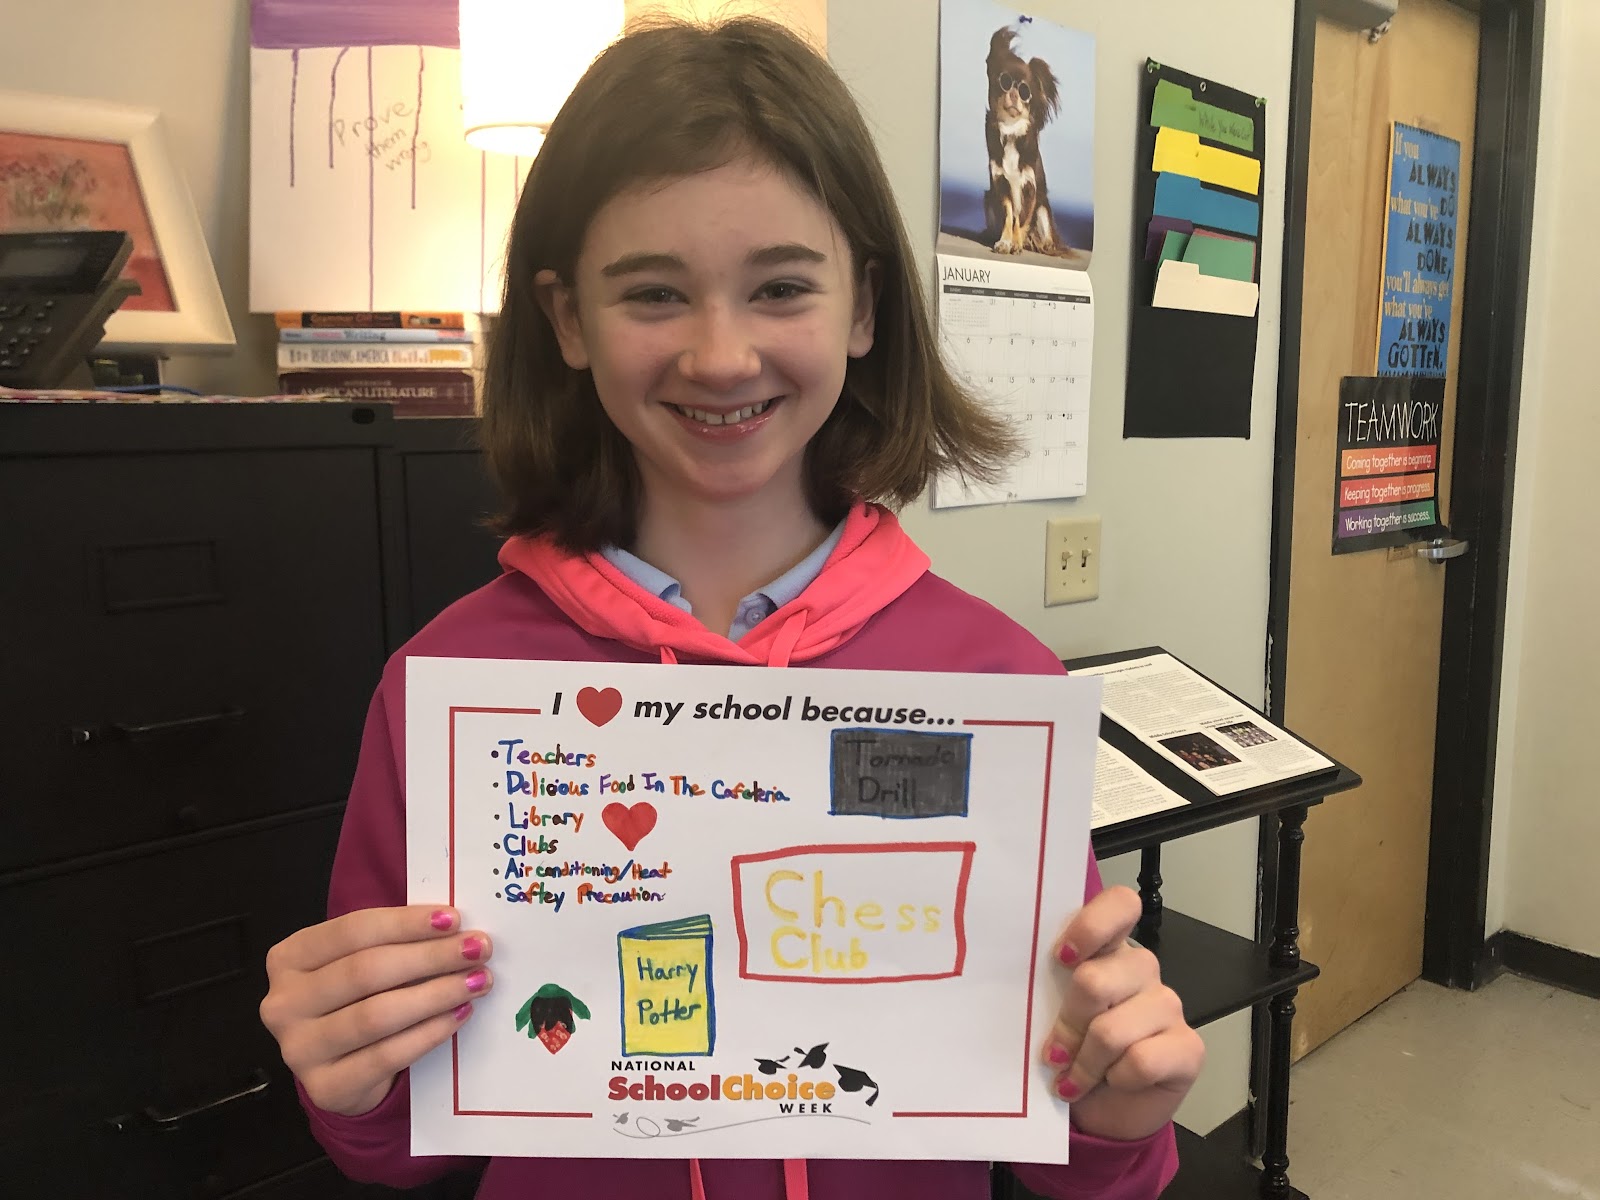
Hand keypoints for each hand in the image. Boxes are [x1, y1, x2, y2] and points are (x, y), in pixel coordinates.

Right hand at [260, 905, 494, 1115]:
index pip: (352, 931)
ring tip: (477, 981)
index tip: (454, 919)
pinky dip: (429, 1033)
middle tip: (478, 949)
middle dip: (430, 957)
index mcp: (290, 957)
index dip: (406, 923)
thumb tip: (456, 929)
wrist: (340, 1069)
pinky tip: (459, 1015)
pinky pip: (386, 1056)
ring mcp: (298, 1049)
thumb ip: (393, 942)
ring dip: (436, 994)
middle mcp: (284, 1002)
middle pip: (366, 971)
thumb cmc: (356, 999)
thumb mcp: (359, 962)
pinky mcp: (325, 1087)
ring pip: (376, 1015)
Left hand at [1042, 886, 1203, 1141]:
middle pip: (1097, 979)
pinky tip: (1110, 1083)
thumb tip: (1012, 981)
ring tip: (1073, 1077)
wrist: (1102, 1110)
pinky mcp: (1189, 1047)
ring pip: (1113, 1030)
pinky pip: (1141, 1061)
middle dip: (1067, 1025)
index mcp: (1107, 948)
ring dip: (1085, 1063)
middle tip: (1053, 1052)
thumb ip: (1043, 987)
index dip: (1091, 925)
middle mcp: (1141, 969)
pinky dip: (1115, 1079)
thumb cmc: (1070, 1053)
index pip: (1120, 905)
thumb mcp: (1048, 1014)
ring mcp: (1168, 1006)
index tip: (1061, 958)